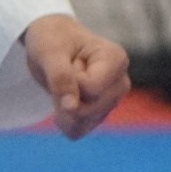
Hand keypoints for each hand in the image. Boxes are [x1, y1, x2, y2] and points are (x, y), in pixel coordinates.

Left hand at [21, 13, 130, 138]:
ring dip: (62, 108)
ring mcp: (112, 101)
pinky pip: (78, 131)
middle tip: (64, 72)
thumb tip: (71, 108)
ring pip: (83, 123)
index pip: (92, 89)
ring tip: (64, 83)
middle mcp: (120, 83)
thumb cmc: (53, 39)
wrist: (52, 42)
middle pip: (88, 110)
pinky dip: (63, 119)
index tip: (70, 61)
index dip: (71, 81)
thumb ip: (61, 77)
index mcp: (116, 59)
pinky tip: (62, 100)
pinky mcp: (100, 115)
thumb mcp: (50, 52)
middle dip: (66, 97)